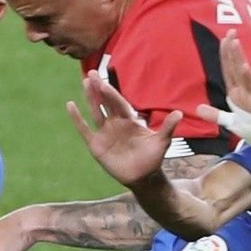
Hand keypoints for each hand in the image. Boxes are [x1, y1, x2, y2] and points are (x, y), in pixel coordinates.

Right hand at [67, 73, 182, 187]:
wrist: (143, 177)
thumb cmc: (152, 158)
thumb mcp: (162, 142)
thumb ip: (168, 127)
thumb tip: (180, 113)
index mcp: (129, 120)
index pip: (118, 103)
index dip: (111, 93)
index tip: (104, 82)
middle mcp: (115, 123)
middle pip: (105, 102)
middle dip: (99, 89)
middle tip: (91, 73)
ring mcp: (105, 132)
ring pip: (95, 111)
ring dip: (90, 98)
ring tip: (85, 82)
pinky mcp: (96, 144)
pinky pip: (84, 129)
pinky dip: (77, 118)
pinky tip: (70, 105)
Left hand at [194, 33, 250, 151]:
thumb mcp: (232, 123)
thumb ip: (216, 115)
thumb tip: (198, 109)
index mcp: (237, 95)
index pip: (229, 71)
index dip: (225, 55)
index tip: (224, 38)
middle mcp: (245, 93)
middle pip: (236, 68)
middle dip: (232, 50)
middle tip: (230, 30)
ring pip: (244, 75)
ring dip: (239, 58)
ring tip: (235, 42)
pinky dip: (249, 79)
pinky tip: (244, 67)